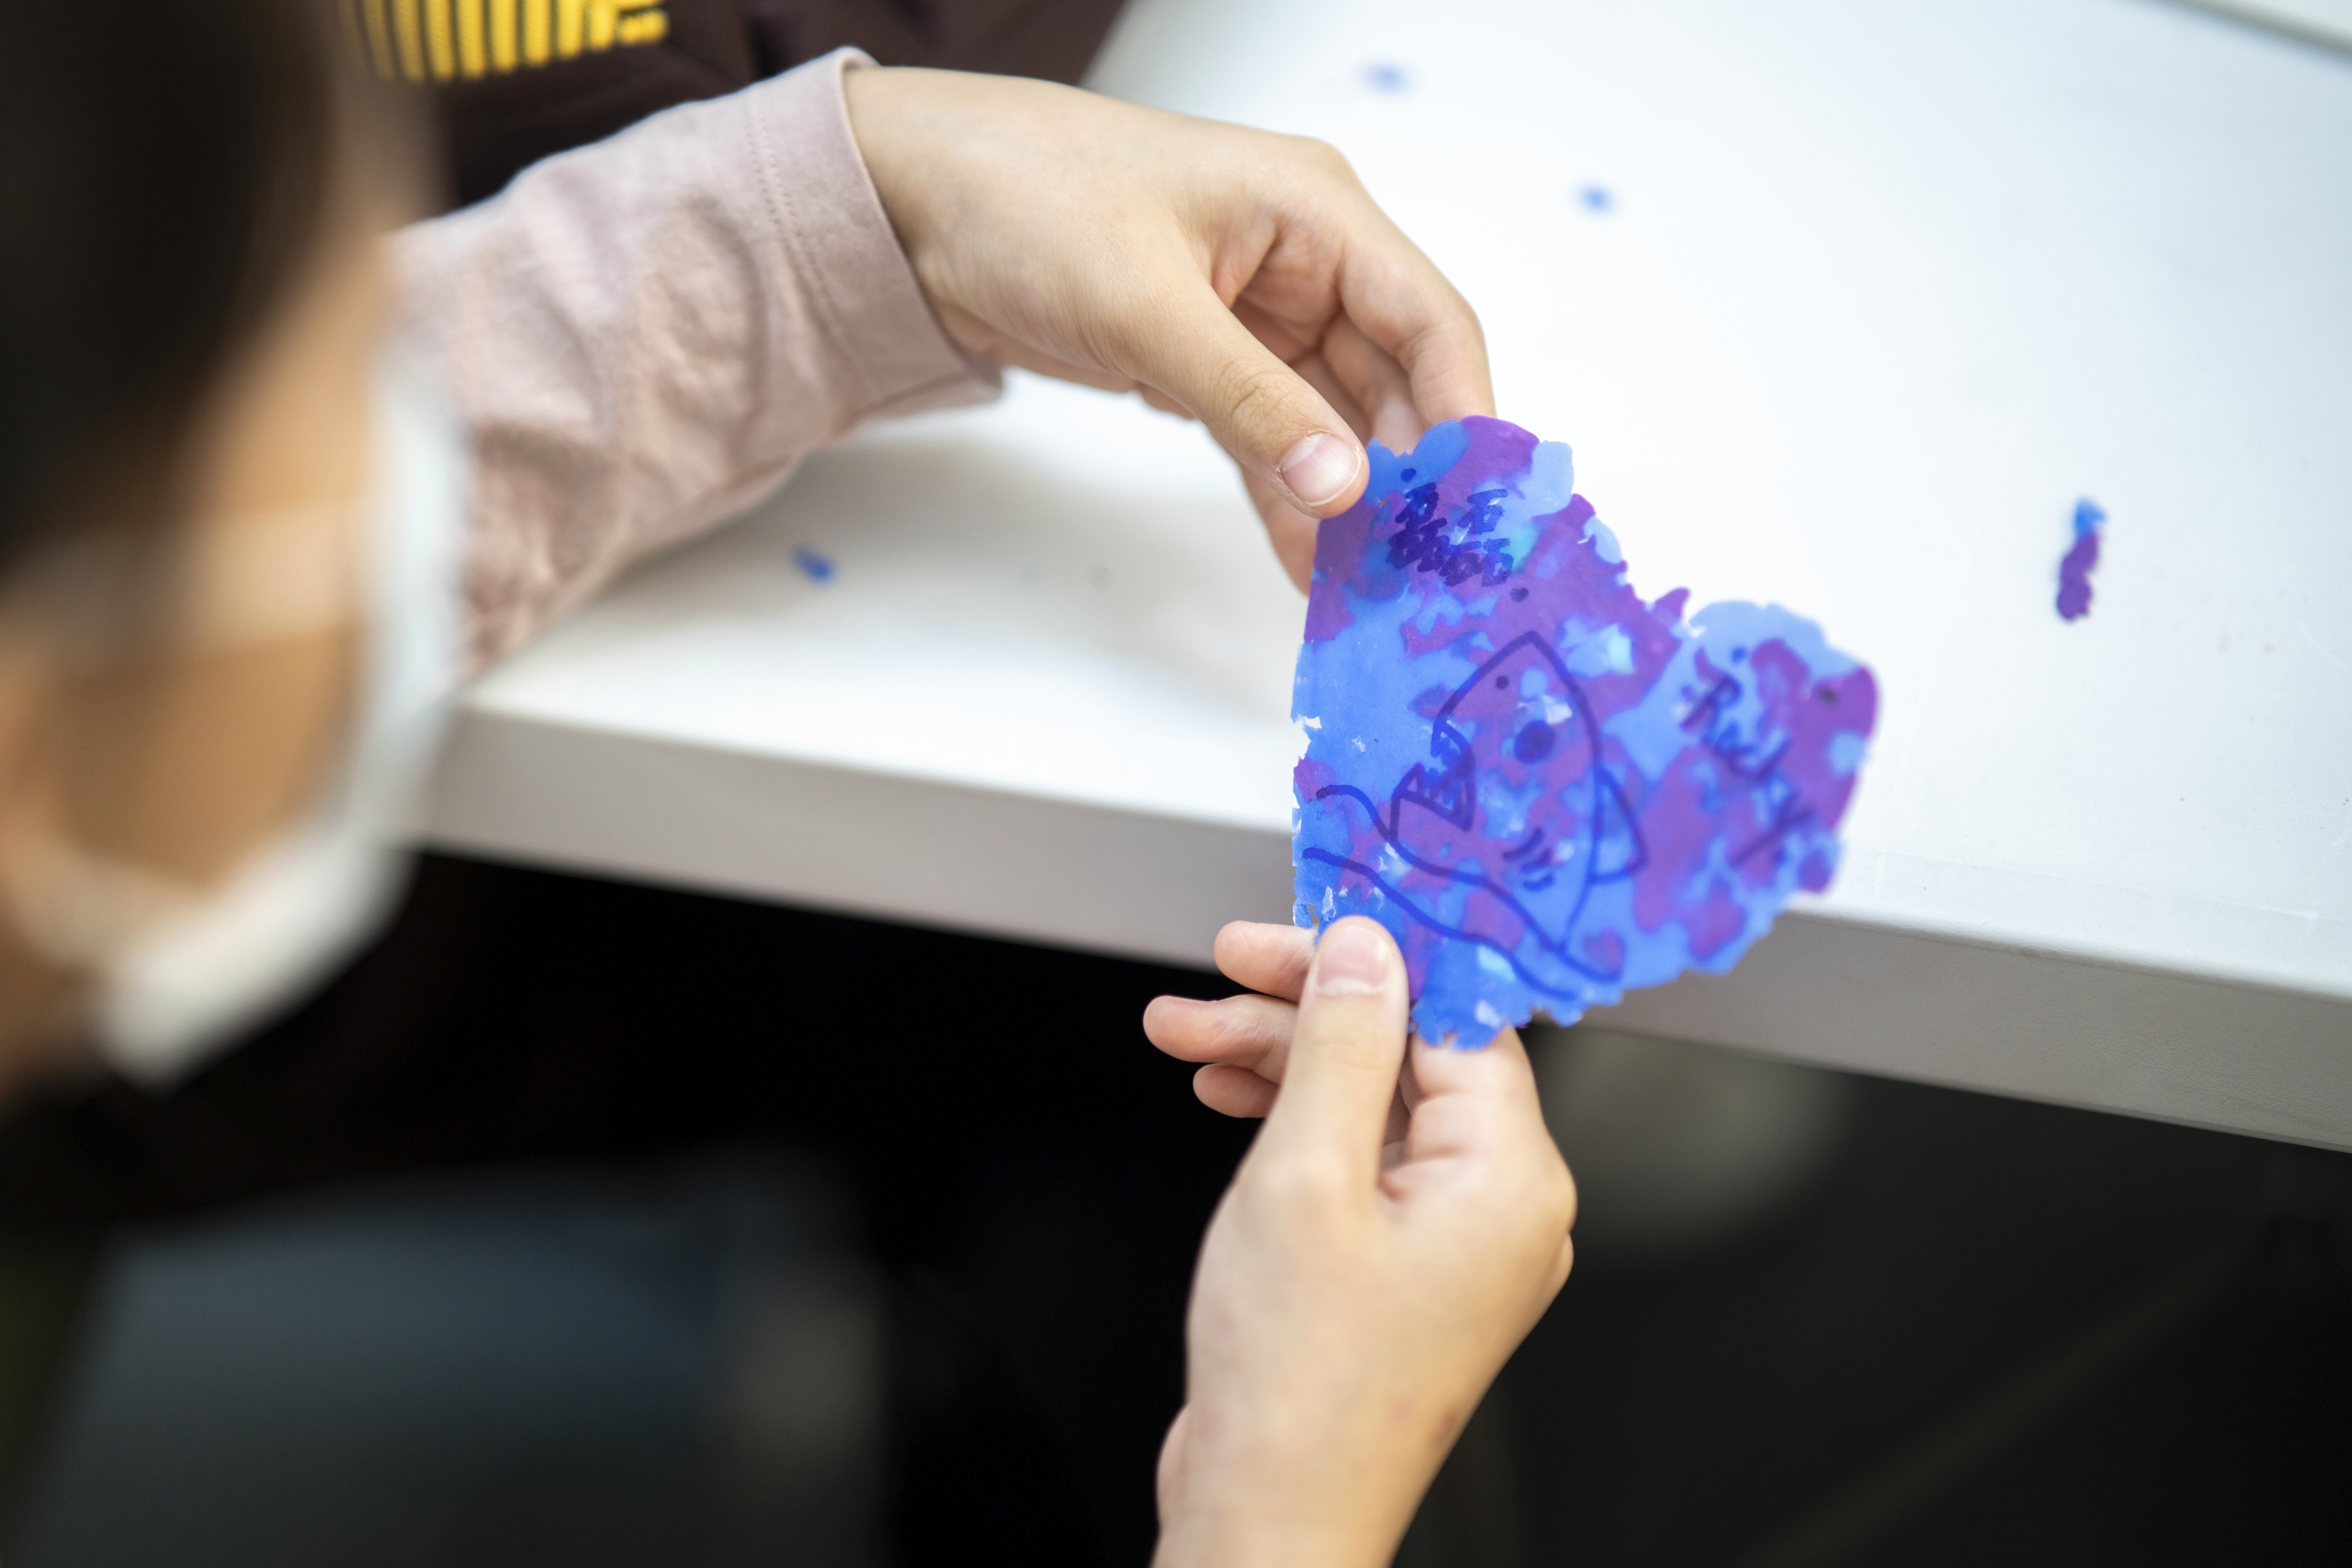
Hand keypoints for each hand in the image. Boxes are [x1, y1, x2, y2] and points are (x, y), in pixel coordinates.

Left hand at [842, 68, 1493, 588]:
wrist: (920, 204)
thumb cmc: (1028, 200)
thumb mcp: (1146, 305)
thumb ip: (1250, 401)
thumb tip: (1342, 484)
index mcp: (1315, 213)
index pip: (1429, 322)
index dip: (1464, 417)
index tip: (1477, 509)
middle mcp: (1305, 263)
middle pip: (1392, 385)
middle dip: (1408, 480)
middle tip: (1419, 575)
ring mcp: (1262, 318)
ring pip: (1336, 425)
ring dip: (1351, 505)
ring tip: (1370, 592)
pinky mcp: (1214, 364)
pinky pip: (1276, 444)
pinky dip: (1291, 503)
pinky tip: (1309, 568)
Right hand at [1143, 919, 1575, 1567]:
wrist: (1268, 1512)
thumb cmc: (1295, 1382)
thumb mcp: (1303, 1173)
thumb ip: (1339, 1043)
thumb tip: (1365, 950)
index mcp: (1509, 1180)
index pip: (1453, 1020)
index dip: (1365, 962)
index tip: (1290, 932)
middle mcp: (1499, 1208)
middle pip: (1407, 1055)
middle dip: (1301, 1011)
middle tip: (1214, 979)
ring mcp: (1452, 1242)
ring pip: (1371, 1103)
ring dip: (1280, 1060)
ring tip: (1187, 1036)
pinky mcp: (1403, 1266)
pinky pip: (1358, 1158)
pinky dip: (1292, 1121)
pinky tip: (1227, 1094)